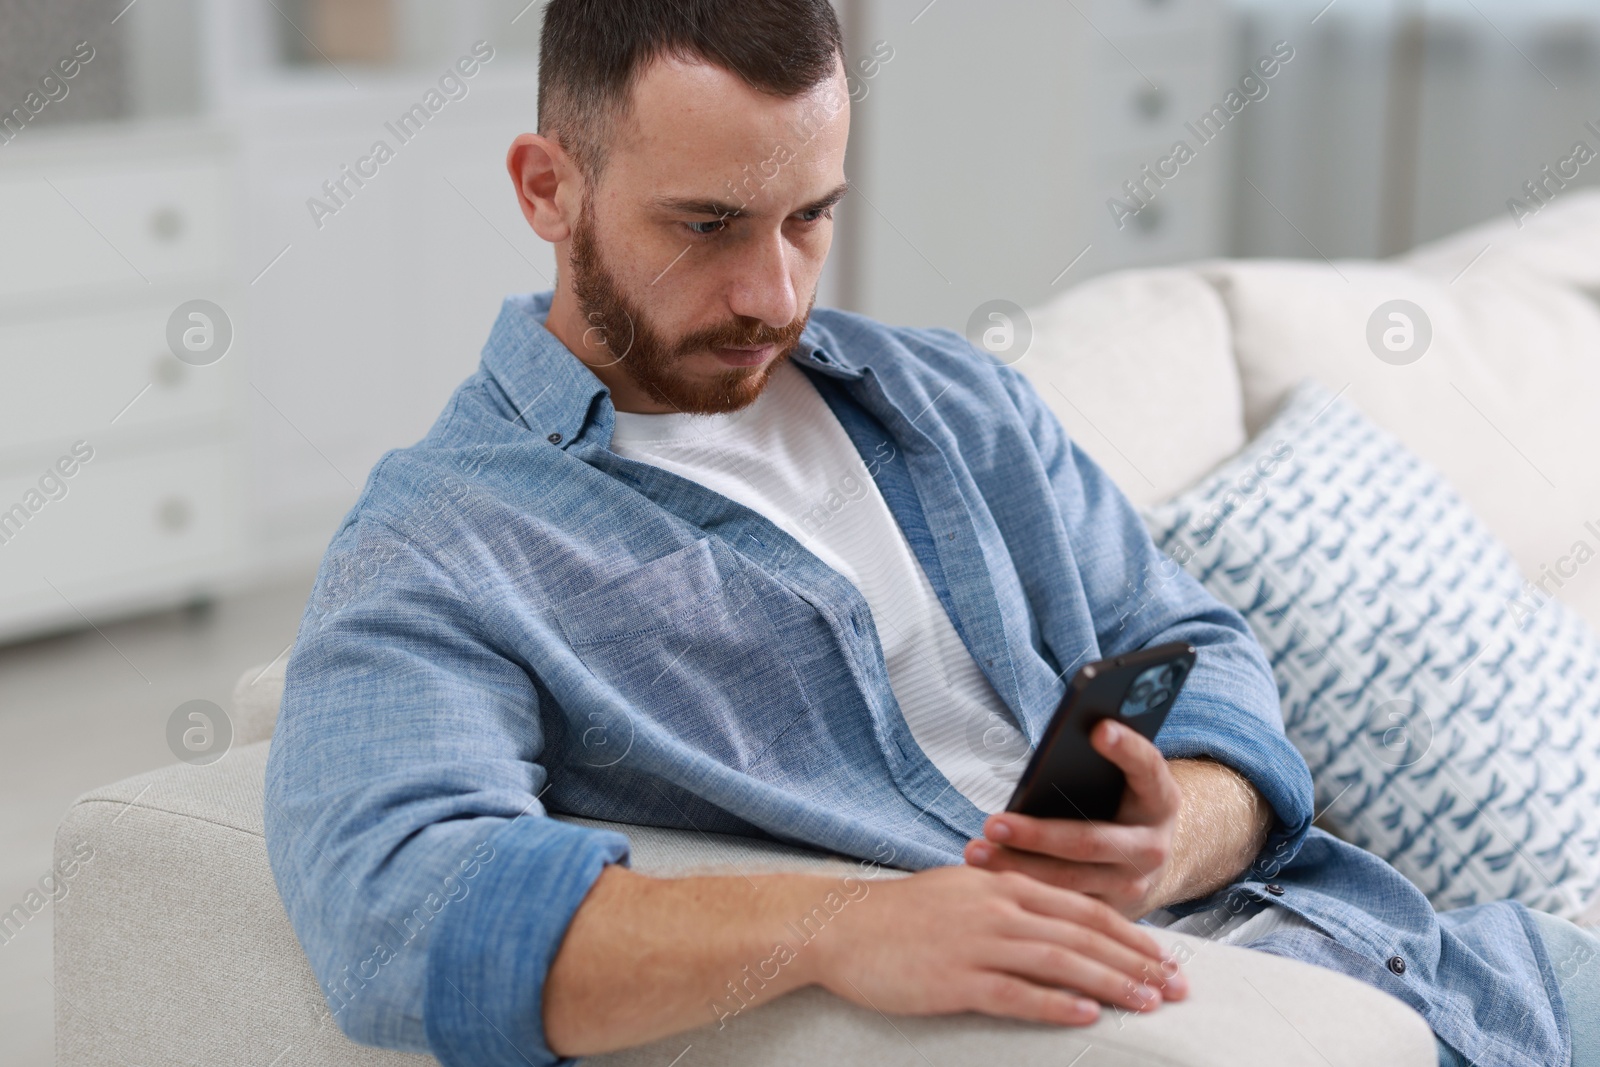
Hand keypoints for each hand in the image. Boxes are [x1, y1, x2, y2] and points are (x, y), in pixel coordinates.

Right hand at [810, 864, 1186, 1025]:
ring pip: (1060, 962)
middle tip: (1178, 986)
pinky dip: (1055, 1004)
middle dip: (1137, 961)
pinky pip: (1015, 993)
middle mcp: (997, 909)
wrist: (839, 924)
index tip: (1165, 956)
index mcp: (1002, 886)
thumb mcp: (960, 892)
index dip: (1130, 933)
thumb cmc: (898, 915)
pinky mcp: (955, 978)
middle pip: (1083, 935)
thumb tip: (1049, 924)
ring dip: (1111, 982)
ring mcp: (977, 943)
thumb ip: (1006, 902)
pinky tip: (1087, 1014)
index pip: (1082, 908)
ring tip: (1148, 1002)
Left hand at [964, 718, 1181, 917]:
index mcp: (1160, 800)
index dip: (1127, 748)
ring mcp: (1134, 885)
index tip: (1099, 728)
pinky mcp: (1111, 914)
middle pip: (1090, 840)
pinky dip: (1023, 892)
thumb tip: (1056, 747)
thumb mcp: (1123, 782)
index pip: (1147, 768)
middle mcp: (1153, 846)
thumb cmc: (1120, 804)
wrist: (1149, 860)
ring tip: (976, 851)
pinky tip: (987, 878)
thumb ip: (1098, 766)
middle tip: (993, 823)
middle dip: (1037, 835)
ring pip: (1069, 881)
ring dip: (1018, 867)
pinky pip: (1062, 905)